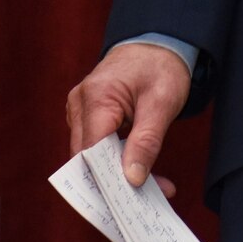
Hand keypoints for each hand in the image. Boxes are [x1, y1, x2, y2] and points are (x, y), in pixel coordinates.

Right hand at [65, 42, 191, 196]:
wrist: (158, 41)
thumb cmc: (161, 66)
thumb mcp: (163, 102)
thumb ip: (146, 141)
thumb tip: (131, 178)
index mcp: (96, 96)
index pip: (92, 151)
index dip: (109, 179)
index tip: (133, 199)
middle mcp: (80, 103)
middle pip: (88, 158)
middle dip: (116, 181)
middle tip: (149, 198)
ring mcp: (80, 109)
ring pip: (92, 156)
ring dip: (118, 174)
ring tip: (155, 186)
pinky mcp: (88, 115)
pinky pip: (96, 147)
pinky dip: (116, 161)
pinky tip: (140, 171)